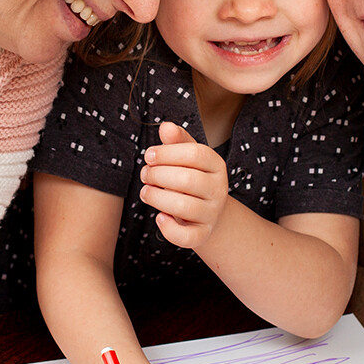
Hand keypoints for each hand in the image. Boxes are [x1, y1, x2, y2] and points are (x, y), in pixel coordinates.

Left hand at [139, 121, 228, 248]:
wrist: (205, 212)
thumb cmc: (190, 178)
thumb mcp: (185, 157)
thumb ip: (176, 141)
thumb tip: (165, 126)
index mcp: (216, 165)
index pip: (196, 153)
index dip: (168, 153)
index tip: (149, 155)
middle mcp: (219, 189)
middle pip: (188, 180)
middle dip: (158, 175)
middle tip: (145, 174)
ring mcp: (212, 213)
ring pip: (185, 207)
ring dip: (157, 198)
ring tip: (146, 192)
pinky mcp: (203, 234)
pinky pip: (187, 237)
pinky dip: (169, 229)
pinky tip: (159, 217)